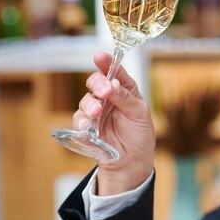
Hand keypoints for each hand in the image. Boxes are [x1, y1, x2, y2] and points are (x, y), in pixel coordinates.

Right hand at [74, 52, 155, 194]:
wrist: (132, 162)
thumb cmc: (140, 135)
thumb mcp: (140, 114)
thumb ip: (126, 98)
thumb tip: (112, 84)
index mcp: (125, 90)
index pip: (115, 72)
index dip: (107, 63)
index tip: (100, 57)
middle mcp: (108, 97)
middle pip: (95, 83)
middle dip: (97, 84)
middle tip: (103, 91)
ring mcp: (96, 111)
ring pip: (85, 101)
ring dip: (90, 105)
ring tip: (97, 112)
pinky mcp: (87, 127)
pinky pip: (79, 121)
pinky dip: (83, 122)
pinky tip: (89, 127)